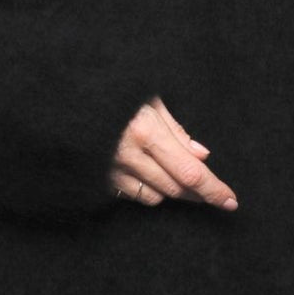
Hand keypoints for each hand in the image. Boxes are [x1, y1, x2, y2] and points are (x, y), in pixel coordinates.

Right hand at [108, 95, 238, 213]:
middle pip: (176, 188)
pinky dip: (150, 190)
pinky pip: (134, 196)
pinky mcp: (99, 180)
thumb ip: (175, 128)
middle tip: (215, 194)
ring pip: (156, 197)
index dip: (213, 189)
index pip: (190, 171)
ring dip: (174, 191)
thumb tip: (201, 155)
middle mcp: (129, 156)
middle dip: (199, 194)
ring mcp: (112, 171)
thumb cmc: (111, 92)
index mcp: (145, 131)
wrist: (63, 102)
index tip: (231, 201)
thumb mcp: (147, 98)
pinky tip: (154, 177)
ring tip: (181, 179)